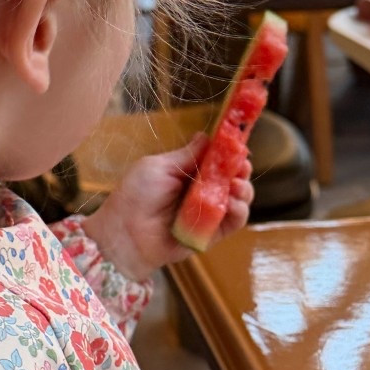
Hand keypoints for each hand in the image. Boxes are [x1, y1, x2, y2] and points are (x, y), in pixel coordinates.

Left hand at [87, 137, 252, 280]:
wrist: (126, 234)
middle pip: (232, 177)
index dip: (229, 152)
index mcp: (187, 172)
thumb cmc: (136, 196)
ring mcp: (208, 212)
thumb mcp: (159, 167)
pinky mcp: (212, 233)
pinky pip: (234, 221)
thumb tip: (206, 135)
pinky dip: (239, 210)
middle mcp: (201, 191)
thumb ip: (186, 155)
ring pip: (238, 198)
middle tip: (241, 166)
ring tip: (235, 185)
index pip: (216, 159)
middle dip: (240, 169)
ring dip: (243, 189)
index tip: (238, 145)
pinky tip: (232, 203)